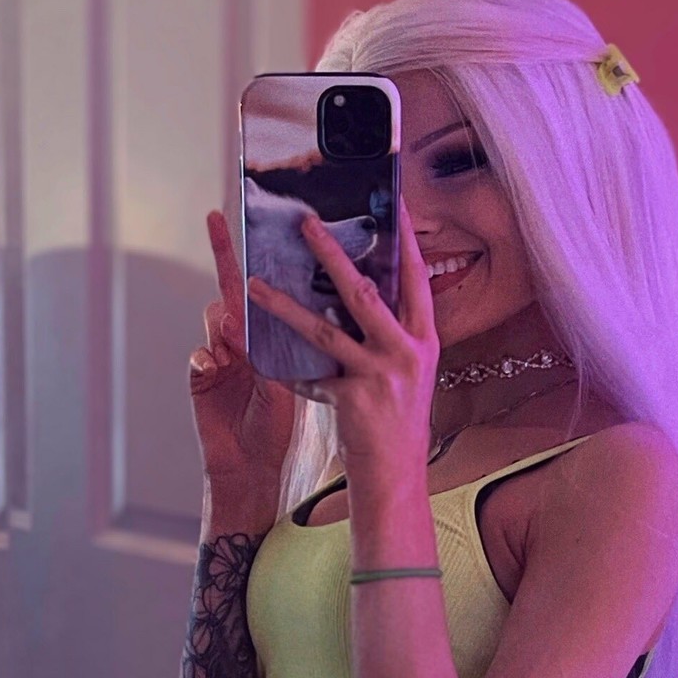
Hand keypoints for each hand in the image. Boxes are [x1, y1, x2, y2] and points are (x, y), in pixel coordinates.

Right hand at [189, 210, 298, 495]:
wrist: (254, 472)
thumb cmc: (279, 428)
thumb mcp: (301, 382)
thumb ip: (307, 345)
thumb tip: (342, 304)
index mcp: (268, 336)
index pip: (268, 287)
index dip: (261, 256)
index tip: (255, 216)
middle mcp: (241, 340)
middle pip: (233, 288)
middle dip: (224, 253)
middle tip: (217, 219)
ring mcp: (218, 356)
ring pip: (215, 318)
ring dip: (225, 322)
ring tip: (234, 336)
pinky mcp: (199, 380)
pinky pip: (199, 357)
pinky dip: (208, 358)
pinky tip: (214, 366)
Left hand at [244, 199, 438, 474]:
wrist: (396, 476)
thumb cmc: (398, 422)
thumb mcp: (409, 370)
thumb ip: (393, 332)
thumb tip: (368, 290)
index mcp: (424, 340)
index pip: (416, 278)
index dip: (406, 239)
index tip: (394, 201)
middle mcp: (406, 352)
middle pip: (365, 291)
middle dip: (333, 253)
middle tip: (306, 223)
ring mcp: (380, 375)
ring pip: (324, 329)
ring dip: (284, 305)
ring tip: (254, 284)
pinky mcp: (353, 398)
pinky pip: (310, 375)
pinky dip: (286, 369)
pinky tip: (262, 356)